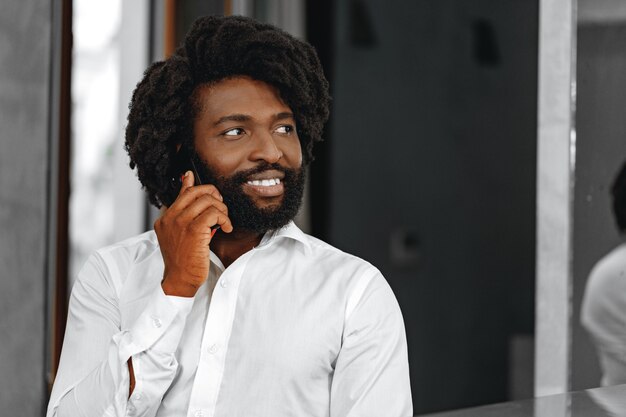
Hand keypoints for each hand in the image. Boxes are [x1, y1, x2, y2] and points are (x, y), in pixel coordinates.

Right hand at [155, 171, 232, 296]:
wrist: (180, 279)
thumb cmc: (182, 259)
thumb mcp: (179, 234)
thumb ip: (184, 211)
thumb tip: (188, 178)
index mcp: (165, 218)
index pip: (184, 193)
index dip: (200, 188)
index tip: (212, 192)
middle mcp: (170, 217)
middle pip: (197, 192)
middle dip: (214, 196)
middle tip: (221, 209)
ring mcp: (180, 223)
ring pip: (207, 201)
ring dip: (222, 210)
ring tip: (224, 222)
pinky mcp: (193, 230)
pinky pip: (214, 214)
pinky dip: (225, 219)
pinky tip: (226, 228)